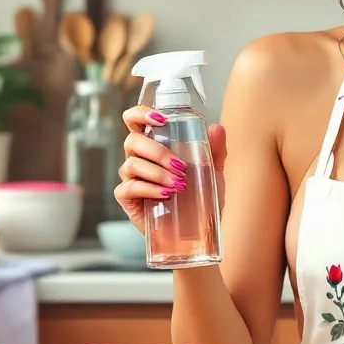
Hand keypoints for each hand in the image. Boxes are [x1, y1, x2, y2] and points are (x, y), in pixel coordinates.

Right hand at [115, 106, 227, 229]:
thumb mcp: (213, 171)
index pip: (135, 120)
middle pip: (133, 141)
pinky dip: (149, 189)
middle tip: (180, 166)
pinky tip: (166, 195)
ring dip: (157, 172)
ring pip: (132, 164)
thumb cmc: (201, 197)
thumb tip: (216, 128)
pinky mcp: (127, 198)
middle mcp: (139, 158)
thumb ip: (215, 150)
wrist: (198, 230)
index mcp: (155, 144)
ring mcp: (130, 177)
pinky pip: (129, 187)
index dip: (141, 114)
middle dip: (157, 151)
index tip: (161, 120)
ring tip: (179, 184)